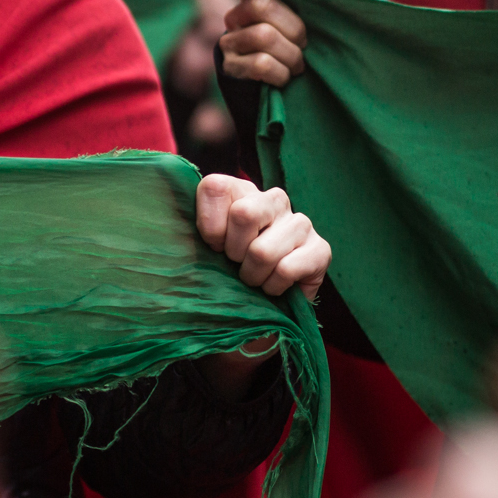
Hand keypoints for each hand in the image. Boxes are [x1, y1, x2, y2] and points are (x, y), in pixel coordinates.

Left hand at [196, 174, 330, 300]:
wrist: (263, 310)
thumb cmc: (228, 275)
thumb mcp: (203, 251)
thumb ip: (192, 234)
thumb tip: (176, 235)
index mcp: (241, 191)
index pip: (215, 188)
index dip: (209, 227)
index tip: (214, 247)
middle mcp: (273, 199)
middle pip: (243, 213)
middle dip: (233, 253)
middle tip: (237, 265)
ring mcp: (300, 222)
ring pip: (263, 251)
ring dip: (253, 277)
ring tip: (256, 280)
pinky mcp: (320, 249)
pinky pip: (287, 269)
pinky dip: (274, 287)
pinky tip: (275, 286)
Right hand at [219, 0, 308, 87]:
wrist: (293, 87)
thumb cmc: (299, 42)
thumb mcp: (301, 10)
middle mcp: (234, 15)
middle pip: (260, 5)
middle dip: (294, 26)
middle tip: (304, 42)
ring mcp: (228, 41)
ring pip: (263, 36)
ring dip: (292, 54)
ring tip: (298, 63)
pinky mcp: (230, 67)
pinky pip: (261, 63)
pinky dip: (282, 72)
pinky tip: (285, 76)